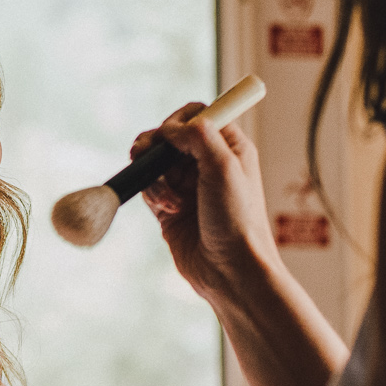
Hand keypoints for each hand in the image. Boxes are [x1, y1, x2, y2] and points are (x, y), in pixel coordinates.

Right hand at [136, 104, 279, 308]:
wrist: (230, 271)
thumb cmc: (237, 221)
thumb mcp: (224, 167)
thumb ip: (198, 136)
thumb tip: (170, 128)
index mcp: (229, 147)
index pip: (197, 115)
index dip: (179, 121)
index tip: (172, 136)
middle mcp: (208, 163)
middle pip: (169, 135)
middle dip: (156, 146)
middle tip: (148, 157)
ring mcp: (187, 185)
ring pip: (154, 161)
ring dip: (153, 175)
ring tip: (166, 197)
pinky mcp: (170, 207)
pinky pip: (148, 187)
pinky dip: (151, 194)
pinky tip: (167, 210)